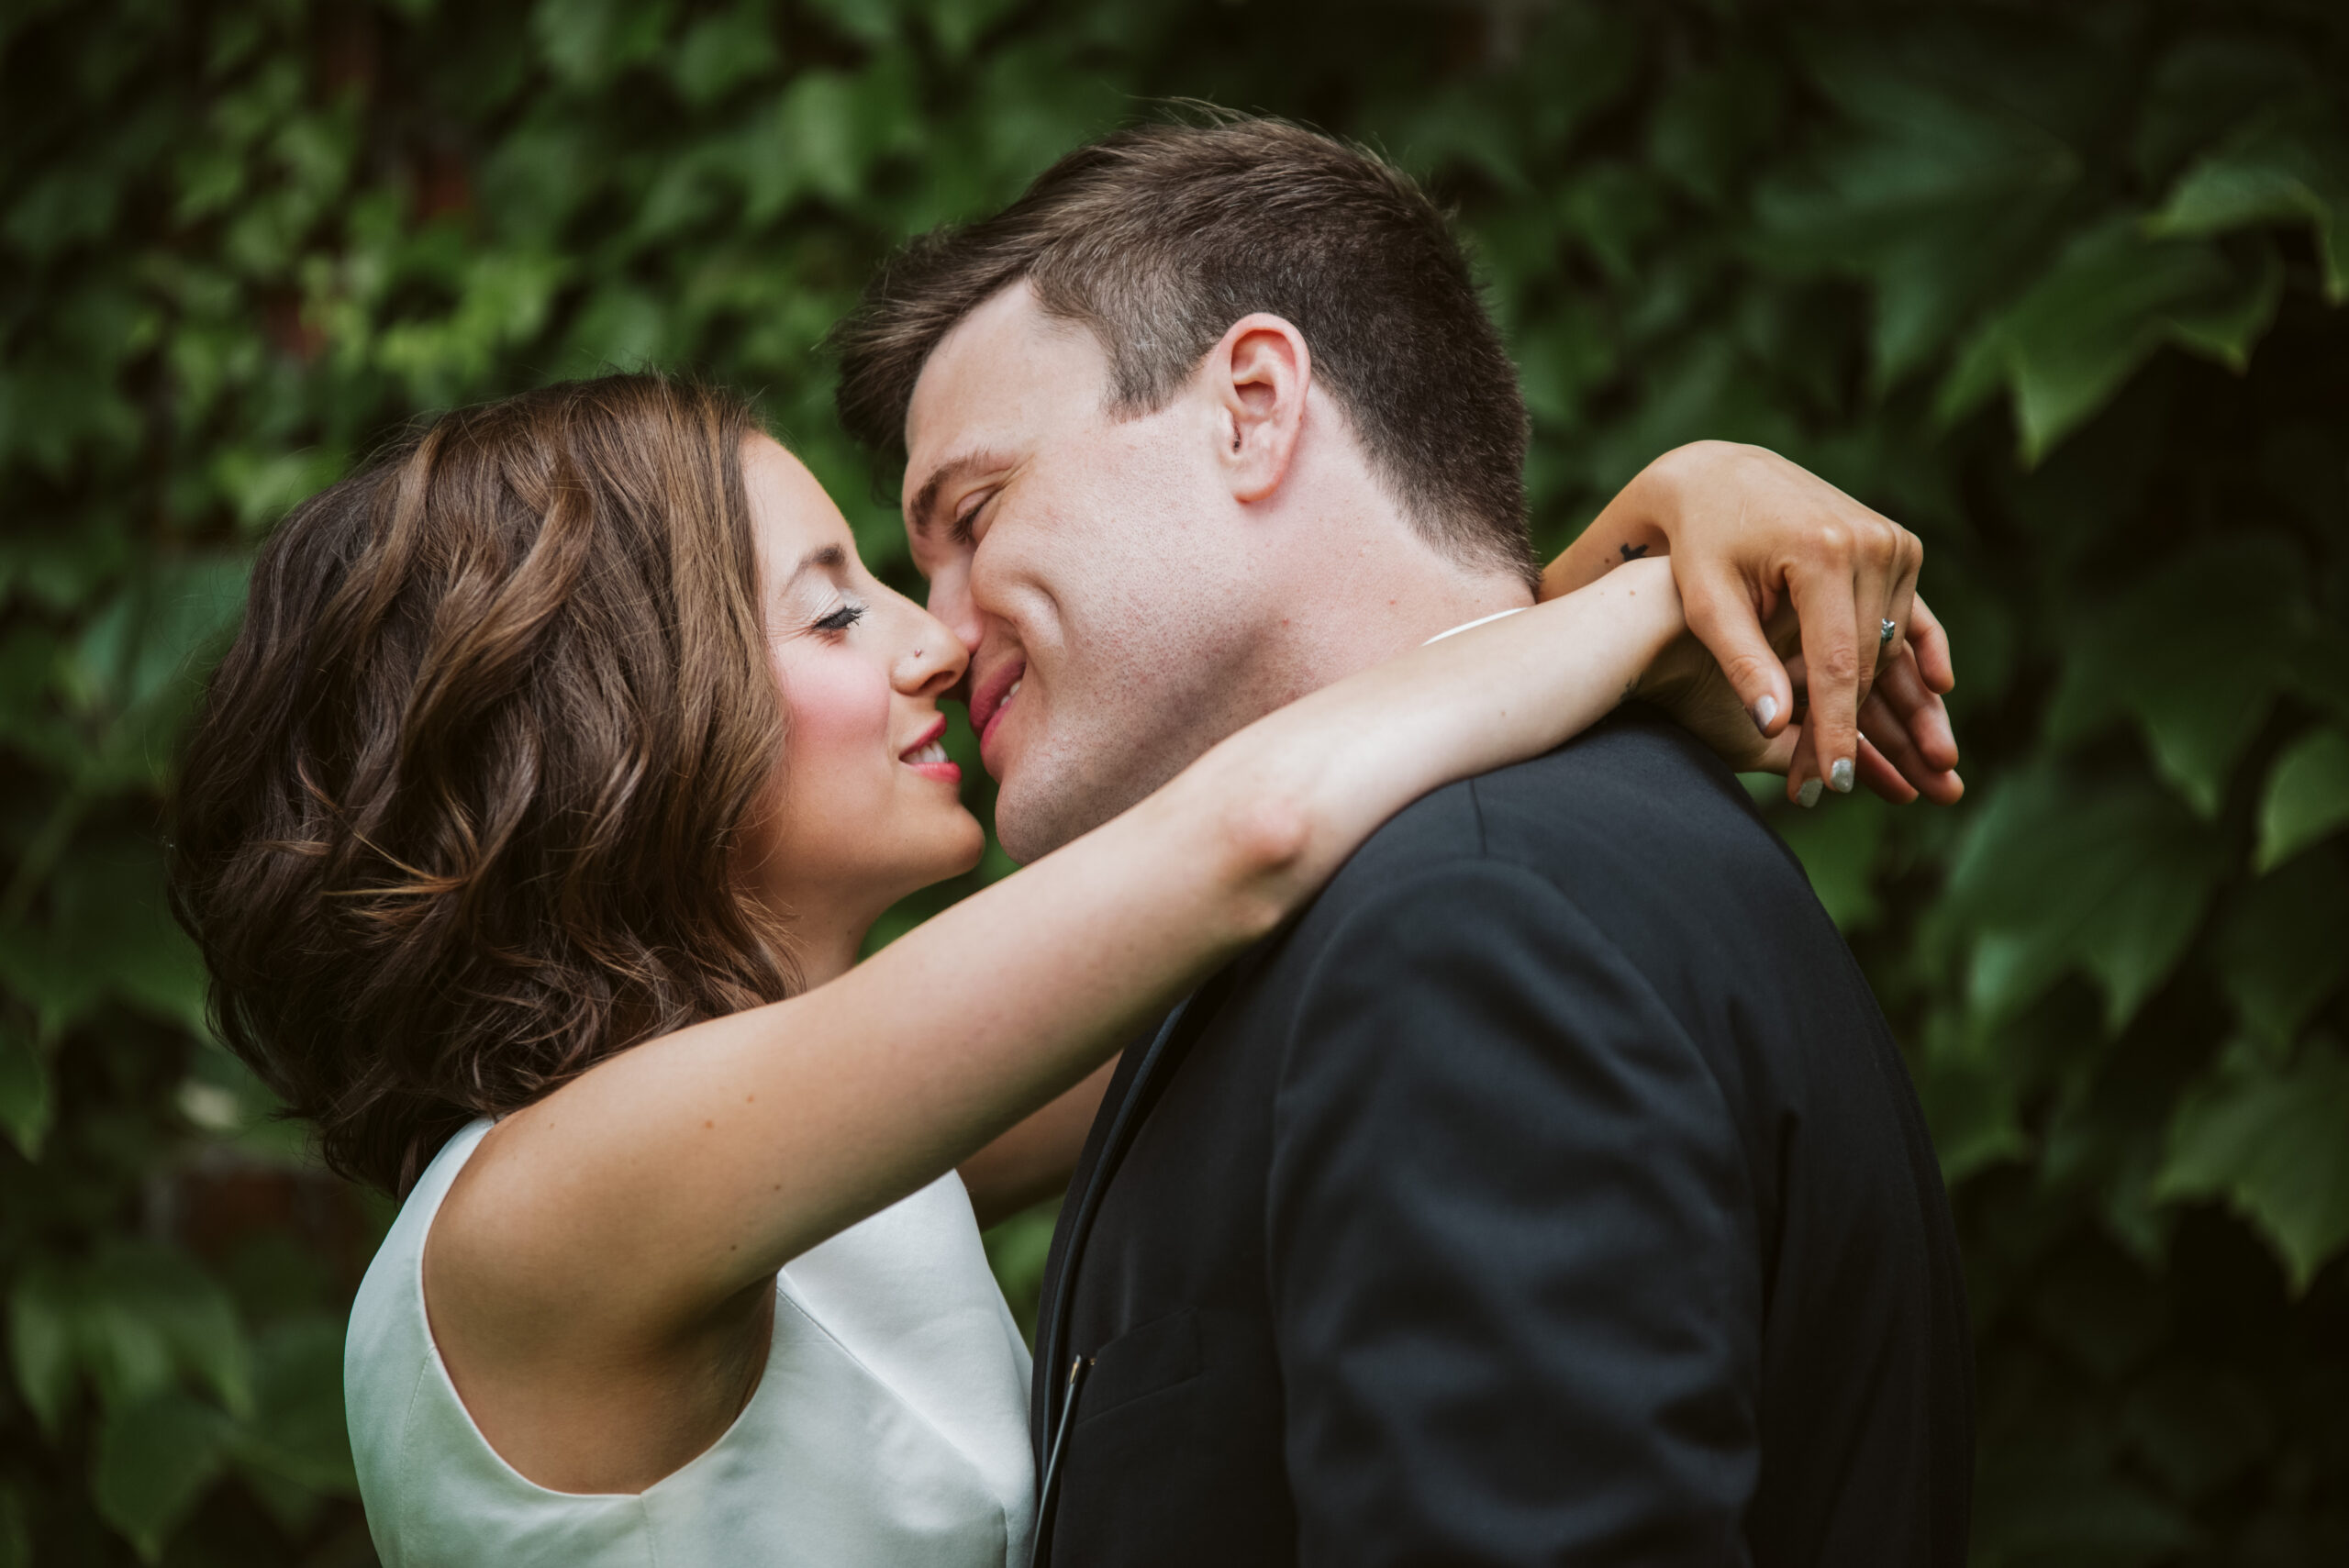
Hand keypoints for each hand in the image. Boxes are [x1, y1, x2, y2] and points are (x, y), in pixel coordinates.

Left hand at [1545, 441, 1961, 805]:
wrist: (1722, 476)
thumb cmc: (1700, 543)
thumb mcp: (1707, 602)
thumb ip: (1742, 662)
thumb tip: (1774, 728)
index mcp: (1822, 554)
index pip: (1837, 665)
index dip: (1834, 731)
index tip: (1830, 784)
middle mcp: (1870, 542)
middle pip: (1866, 662)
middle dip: (1844, 729)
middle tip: (1822, 787)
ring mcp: (1893, 540)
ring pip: (1887, 646)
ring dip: (1875, 705)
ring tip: (1853, 759)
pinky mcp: (1900, 544)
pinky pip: (1910, 615)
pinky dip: (1916, 656)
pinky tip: (1935, 691)